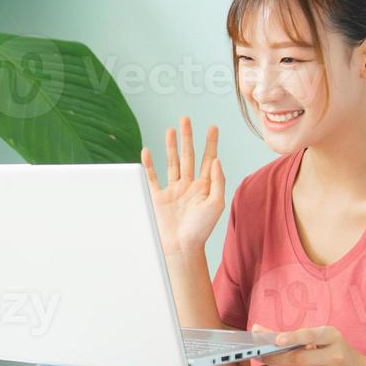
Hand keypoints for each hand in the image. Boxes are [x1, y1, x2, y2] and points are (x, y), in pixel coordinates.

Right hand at [142, 116, 223, 255]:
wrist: (181, 247)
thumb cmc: (200, 230)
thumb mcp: (216, 204)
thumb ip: (217, 181)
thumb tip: (216, 160)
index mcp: (204, 186)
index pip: (208, 159)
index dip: (211, 143)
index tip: (212, 127)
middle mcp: (188, 185)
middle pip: (188, 155)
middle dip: (187, 137)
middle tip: (186, 119)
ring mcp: (173, 190)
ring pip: (172, 162)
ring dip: (171, 146)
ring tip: (171, 129)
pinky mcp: (158, 197)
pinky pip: (153, 177)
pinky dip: (149, 165)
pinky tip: (148, 151)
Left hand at [250, 324, 365, 365]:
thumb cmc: (337, 353)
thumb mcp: (325, 340)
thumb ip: (295, 337)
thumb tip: (259, 331)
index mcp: (332, 337)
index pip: (310, 336)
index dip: (292, 338)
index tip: (276, 340)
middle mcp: (335, 356)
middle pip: (297, 358)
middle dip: (274, 358)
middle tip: (259, 356)